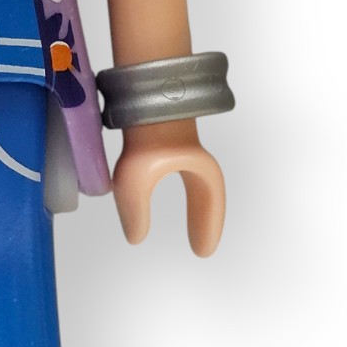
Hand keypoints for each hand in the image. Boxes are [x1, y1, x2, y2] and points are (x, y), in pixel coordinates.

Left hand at [111, 119, 225, 255]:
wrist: (143, 94)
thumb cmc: (144, 137)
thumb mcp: (135, 183)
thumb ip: (135, 212)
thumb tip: (135, 237)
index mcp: (200, 170)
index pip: (211, 204)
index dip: (209, 228)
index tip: (203, 252)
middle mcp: (196, 158)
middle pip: (207, 196)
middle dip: (205, 221)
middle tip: (200, 249)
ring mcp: (183, 146)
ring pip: (196, 184)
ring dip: (197, 207)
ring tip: (190, 228)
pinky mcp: (166, 137)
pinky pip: (180, 172)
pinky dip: (180, 190)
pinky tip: (165, 194)